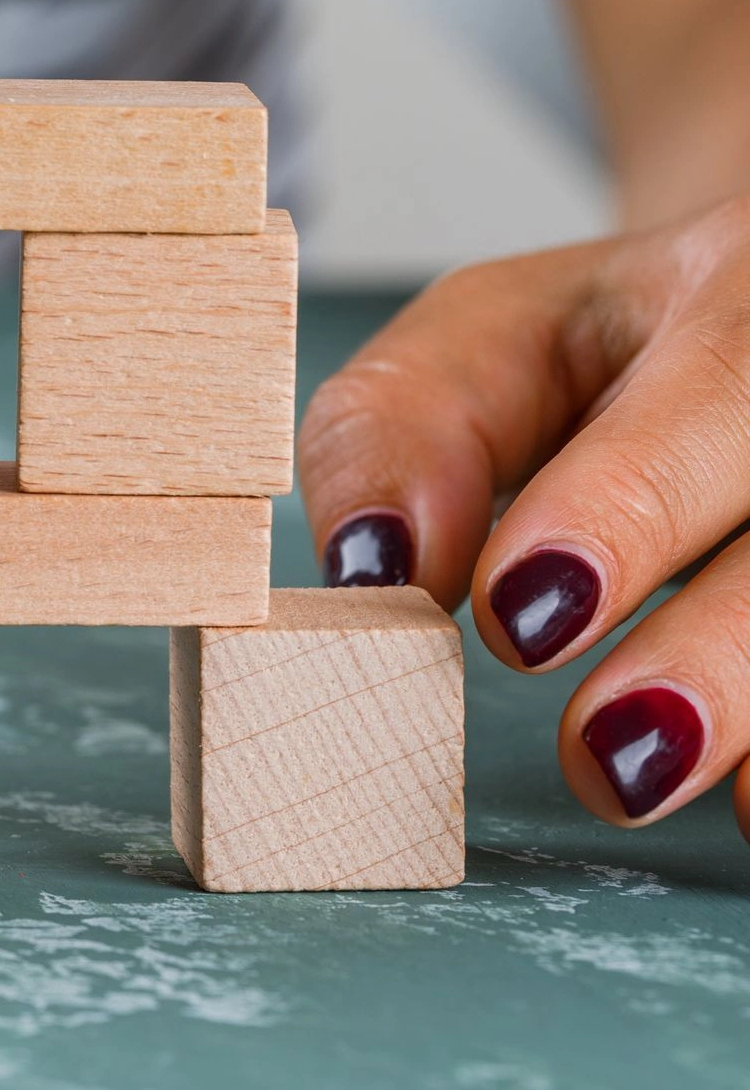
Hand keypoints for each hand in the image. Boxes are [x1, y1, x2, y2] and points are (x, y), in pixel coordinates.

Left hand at [300, 194, 749, 834]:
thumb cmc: (611, 344)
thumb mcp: (485, 338)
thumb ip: (407, 426)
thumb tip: (376, 564)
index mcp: (742, 279)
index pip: (716, 381)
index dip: (625, 505)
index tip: (516, 614)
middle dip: (715, 643)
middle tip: (606, 750)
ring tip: (643, 784)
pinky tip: (744, 810)